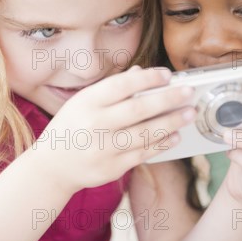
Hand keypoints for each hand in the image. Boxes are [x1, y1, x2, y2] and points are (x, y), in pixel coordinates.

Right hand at [31, 66, 195, 191]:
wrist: (53, 166)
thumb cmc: (72, 126)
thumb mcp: (84, 102)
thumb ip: (112, 89)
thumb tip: (141, 73)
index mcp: (87, 102)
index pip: (122, 85)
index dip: (148, 78)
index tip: (168, 75)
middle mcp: (95, 124)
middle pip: (139, 109)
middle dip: (168, 99)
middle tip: (188, 92)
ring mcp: (104, 148)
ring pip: (145, 133)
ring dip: (172, 122)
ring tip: (189, 114)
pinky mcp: (112, 168)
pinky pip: (143, 153)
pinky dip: (162, 144)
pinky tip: (175, 135)